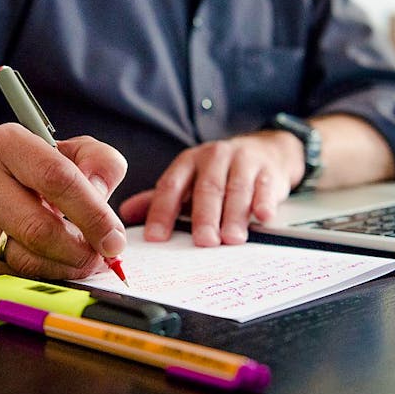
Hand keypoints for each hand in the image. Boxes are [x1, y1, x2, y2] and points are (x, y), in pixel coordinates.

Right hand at [0, 123, 127, 278]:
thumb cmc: (36, 167)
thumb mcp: (74, 152)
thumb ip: (101, 164)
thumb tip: (101, 197)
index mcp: (6, 142)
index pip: (56, 179)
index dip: (92, 214)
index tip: (114, 239)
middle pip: (36, 227)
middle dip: (78, 251)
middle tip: (100, 259)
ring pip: (21, 258)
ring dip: (61, 268)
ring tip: (82, 262)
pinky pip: (7, 273)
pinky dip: (38, 276)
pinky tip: (54, 264)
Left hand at [119, 130, 301, 246]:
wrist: (266, 151)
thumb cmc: (220, 173)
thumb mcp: (188, 181)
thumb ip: (161, 199)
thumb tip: (126, 214)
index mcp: (188, 162)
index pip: (170, 186)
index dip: (161, 211)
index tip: (155, 238)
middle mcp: (214, 158)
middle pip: (207, 188)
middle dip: (204, 217)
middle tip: (203, 242)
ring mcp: (243, 162)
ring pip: (237, 189)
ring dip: (234, 215)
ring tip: (231, 239)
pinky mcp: (269, 171)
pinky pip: (266, 187)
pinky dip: (265, 202)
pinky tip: (263, 217)